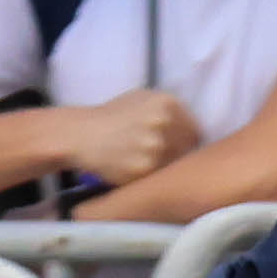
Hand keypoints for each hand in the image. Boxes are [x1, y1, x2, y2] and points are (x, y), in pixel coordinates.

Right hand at [51, 89, 194, 188]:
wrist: (81, 134)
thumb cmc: (111, 117)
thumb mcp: (140, 99)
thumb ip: (167, 110)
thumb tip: (191, 129)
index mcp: (166, 103)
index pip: (195, 130)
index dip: (187, 142)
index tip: (178, 149)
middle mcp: (164, 122)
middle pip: (189, 149)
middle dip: (178, 155)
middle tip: (164, 160)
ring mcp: (156, 146)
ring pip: (176, 164)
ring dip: (167, 168)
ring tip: (149, 165)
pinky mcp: (145, 168)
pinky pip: (160, 177)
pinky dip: (153, 178)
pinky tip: (140, 173)